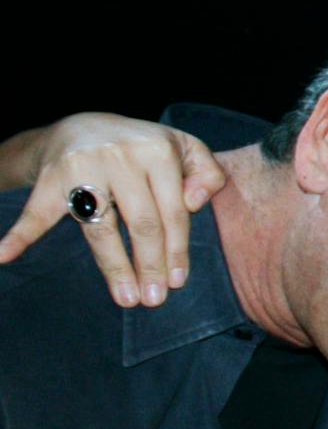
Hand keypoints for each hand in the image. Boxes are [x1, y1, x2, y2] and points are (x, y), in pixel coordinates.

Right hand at [0, 114, 226, 306]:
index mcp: (157, 150)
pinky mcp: (52, 178)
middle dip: (150, 266)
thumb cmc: (143, 149)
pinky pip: (37, 212)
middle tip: (154, 300)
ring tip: (125, 298)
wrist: (86, 128)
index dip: (177, 251)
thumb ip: (207, 174)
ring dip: (114, 267)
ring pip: (102, 227)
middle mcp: (120, 156)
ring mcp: (83, 166)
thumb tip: (195, 204)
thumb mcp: (185, 149)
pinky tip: (3, 256)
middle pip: (142, 222)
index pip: (174, 211)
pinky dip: (18, 235)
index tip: (178, 282)